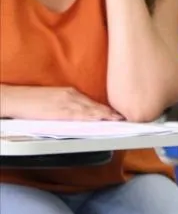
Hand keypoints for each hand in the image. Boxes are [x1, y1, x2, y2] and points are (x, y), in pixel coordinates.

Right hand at [5, 86, 123, 120]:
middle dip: (110, 113)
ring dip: (106, 116)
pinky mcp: (60, 110)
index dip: (107, 109)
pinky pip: (80, 115)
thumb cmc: (31, 101)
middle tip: (126, 118)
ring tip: (119, 120)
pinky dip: (93, 118)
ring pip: (91, 110)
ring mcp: (67, 102)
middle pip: (95, 106)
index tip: (119, 114)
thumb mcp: (55, 98)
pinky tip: (101, 120)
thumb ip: (69, 104)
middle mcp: (72, 96)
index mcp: (71, 93)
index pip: (93, 102)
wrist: (14, 99)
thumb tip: (82, 113)